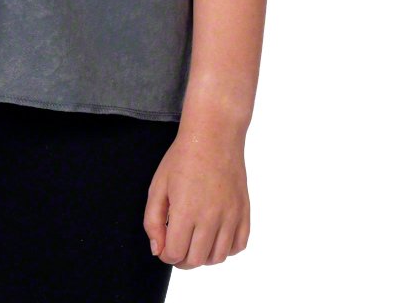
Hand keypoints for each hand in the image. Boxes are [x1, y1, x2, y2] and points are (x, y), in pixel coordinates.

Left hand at [143, 121, 250, 268]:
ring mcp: (230, 216)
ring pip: (217, 258)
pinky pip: (238, 246)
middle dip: (182, 259)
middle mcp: (210, 217)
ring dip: (203, 255)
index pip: (175, 254)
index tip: (164, 245)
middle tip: (177, 245)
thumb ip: (152, 221)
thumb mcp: (157, 185)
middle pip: (196, 260)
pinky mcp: (244, 212)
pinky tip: (214, 235)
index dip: (165, 254)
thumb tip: (157, 249)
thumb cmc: (182, 158)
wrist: (213, 136)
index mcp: (185, 210)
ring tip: (194, 239)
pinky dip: (226, 248)